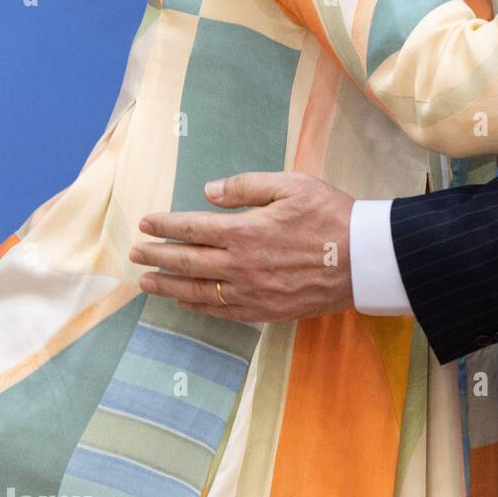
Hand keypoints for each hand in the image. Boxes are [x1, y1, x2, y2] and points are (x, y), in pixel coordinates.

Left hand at [129, 171, 354, 321]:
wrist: (363, 259)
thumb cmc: (330, 215)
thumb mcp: (291, 185)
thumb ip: (246, 187)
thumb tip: (209, 191)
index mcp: (245, 231)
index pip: (192, 228)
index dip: (165, 226)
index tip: (145, 224)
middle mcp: (240, 265)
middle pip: (187, 262)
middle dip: (157, 257)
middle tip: (134, 254)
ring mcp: (251, 292)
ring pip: (197, 291)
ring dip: (167, 286)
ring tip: (146, 282)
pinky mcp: (264, 311)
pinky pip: (220, 311)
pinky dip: (196, 306)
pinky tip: (184, 301)